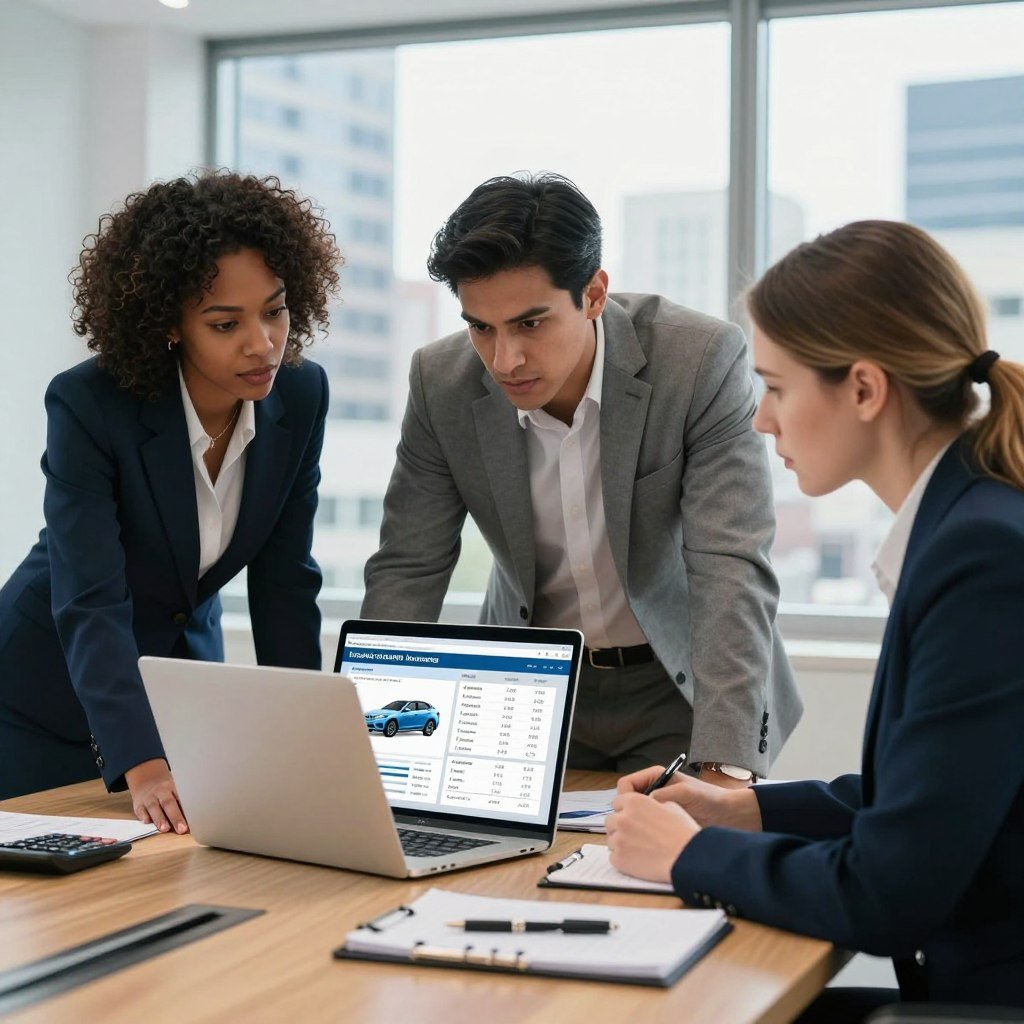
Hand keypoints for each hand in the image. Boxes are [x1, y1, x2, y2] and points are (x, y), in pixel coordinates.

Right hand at [125, 759, 188, 833]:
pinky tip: (148, 822)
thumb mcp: (175, 790)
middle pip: (169, 803)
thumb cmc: (166, 790)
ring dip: (159, 819)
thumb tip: (193, 822)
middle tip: (182, 829)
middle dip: (176, 817)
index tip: (195, 821)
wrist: (146, 779)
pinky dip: (144, 817)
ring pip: (154, 807)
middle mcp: (161, 791)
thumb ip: (181, 804)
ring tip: (164, 829)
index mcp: (174, 787)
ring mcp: (149, 798)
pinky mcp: (139, 804)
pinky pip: (141, 810)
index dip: (188, 809)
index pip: (182, 797)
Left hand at [605, 792, 697, 882]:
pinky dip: (622, 858)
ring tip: (639, 848)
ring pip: (611, 839)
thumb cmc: (682, 833)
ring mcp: (618, 839)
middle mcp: (622, 818)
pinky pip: (613, 856)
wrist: (687, 858)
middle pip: (610, 821)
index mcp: (633, 802)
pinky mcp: (619, 859)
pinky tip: (638, 859)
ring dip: (621, 842)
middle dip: (620, 826)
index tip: (631, 817)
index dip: (625, 810)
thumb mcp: (671, 806)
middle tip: (634, 834)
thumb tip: (648, 806)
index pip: (617, 802)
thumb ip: (652, 803)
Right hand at [617, 765, 761, 831]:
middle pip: (626, 802)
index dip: (624, 797)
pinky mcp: (662, 826)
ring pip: (634, 818)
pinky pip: (645, 830)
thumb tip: (645, 803)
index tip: (630, 809)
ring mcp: (657, 810)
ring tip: (644, 835)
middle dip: (627, 813)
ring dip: (635, 826)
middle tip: (635, 826)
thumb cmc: (710, 799)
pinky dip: (644, 835)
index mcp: (655, 778)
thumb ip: (663, 794)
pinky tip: (652, 842)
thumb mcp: (686, 792)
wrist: (730, 816)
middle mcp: (653, 792)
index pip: (626, 785)